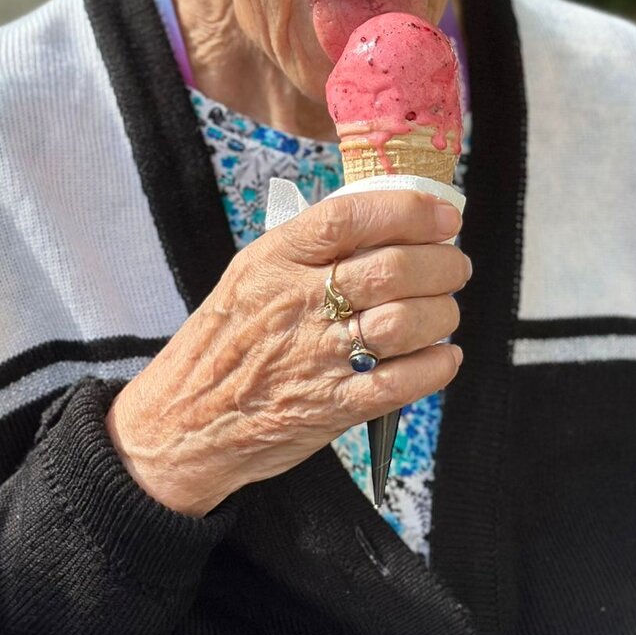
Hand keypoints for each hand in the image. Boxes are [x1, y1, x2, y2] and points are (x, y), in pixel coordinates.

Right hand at [107, 190, 468, 515]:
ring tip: (446, 312)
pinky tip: (443, 357)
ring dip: (442, 313)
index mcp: (275, 260)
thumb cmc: (224, 342)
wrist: (181, 422)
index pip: (350, 217)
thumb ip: (309, 249)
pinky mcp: (329, 408)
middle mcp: (296, 303)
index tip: (443, 218)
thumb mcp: (251, 276)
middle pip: (391, 269)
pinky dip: (435, 367)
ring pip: (403, 323)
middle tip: (455, 267)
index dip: (408, 211)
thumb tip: (387, 223)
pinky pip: (398, 383)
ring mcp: (314, 357)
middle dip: (441, 265)